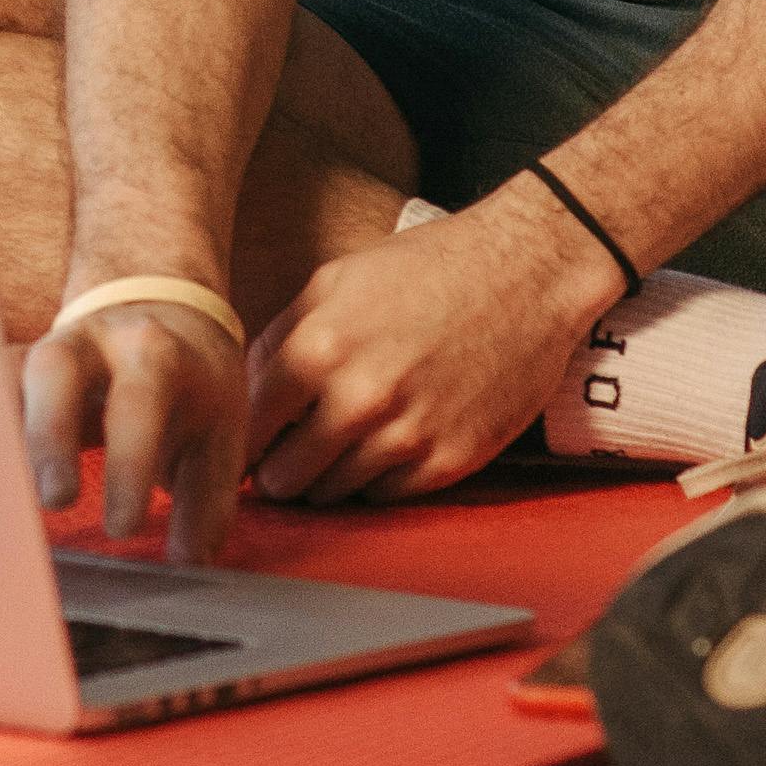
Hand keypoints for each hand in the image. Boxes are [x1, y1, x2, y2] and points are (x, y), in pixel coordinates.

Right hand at [20, 286, 251, 562]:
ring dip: (0, 434)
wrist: (163, 305)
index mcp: (154, 356)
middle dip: (48, 433)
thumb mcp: (219, 433)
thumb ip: (205, 502)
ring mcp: (47, 347)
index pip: (137, 405)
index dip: (128, 466)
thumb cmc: (193, 385)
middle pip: (54, 369)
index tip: (123, 528)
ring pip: (7, 375)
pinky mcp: (18, 363)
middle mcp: (93, 342)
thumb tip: (186, 561)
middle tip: (55, 500)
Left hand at [239, 194, 613, 503]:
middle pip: (286, 476)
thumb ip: (281, 336)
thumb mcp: (334, 280)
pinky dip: (376, 482)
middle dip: (278, 471)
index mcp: (320, 348)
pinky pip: (388, 497)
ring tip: (333, 451)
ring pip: (334, 493)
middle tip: (283, 459)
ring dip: (325, 479)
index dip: (240, 441)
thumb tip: (242, 389)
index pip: (250, 426)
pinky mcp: (452, 460)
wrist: (526, 275)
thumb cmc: (427, 268)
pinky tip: (380, 450)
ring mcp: (409, 435)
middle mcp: (360, 399)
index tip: (240, 449)